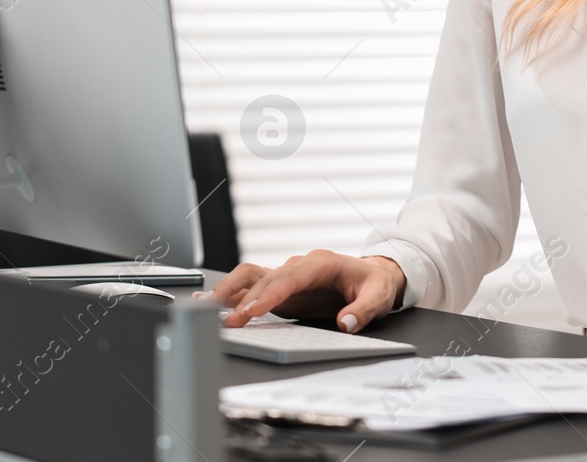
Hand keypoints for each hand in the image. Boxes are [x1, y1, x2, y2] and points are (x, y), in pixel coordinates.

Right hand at [199, 251, 405, 332]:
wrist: (373, 276)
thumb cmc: (374, 284)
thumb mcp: (378, 297)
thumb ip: (362, 311)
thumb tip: (346, 323)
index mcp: (320, 263)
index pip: (289, 278)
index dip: (269, 294)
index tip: (252, 311)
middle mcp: (299, 266)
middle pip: (265, 278)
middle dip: (243, 299)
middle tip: (227, 321)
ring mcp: (288, 276)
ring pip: (252, 276)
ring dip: (230, 290)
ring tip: (208, 306)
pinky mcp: (282, 288)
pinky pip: (253, 286)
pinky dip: (233, 293)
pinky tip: (215, 304)